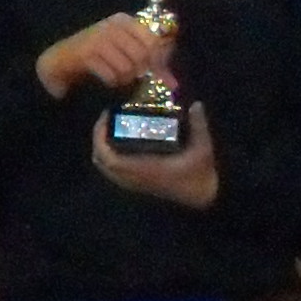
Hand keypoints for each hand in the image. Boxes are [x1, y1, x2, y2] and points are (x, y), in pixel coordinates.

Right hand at [34, 12, 154, 100]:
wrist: (62, 58)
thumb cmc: (99, 55)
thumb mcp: (125, 53)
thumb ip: (150, 64)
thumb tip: (174, 84)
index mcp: (126, 21)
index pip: (153, 42)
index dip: (157, 62)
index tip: (151, 73)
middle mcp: (113, 25)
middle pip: (141, 56)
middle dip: (138, 72)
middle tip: (129, 76)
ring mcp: (99, 37)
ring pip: (127, 67)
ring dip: (123, 79)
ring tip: (115, 77)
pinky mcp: (87, 53)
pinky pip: (111, 75)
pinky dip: (111, 82)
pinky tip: (105, 79)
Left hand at [91, 102, 219, 210]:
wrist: (202, 196)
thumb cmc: (201, 173)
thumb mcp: (203, 148)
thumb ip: (199, 125)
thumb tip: (196, 104)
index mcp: (144, 169)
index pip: (109, 158)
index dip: (100, 138)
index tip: (105, 117)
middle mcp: (135, 177)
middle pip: (100, 161)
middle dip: (97, 139)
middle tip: (106, 119)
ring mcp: (134, 183)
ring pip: (105, 169)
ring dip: (102, 149)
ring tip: (110, 128)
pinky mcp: (137, 184)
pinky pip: (113, 172)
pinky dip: (109, 158)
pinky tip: (119, 144)